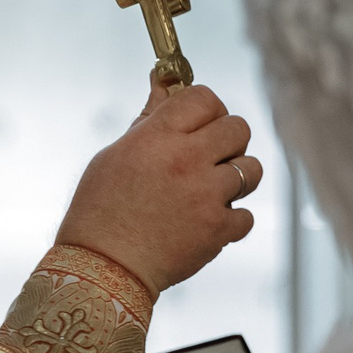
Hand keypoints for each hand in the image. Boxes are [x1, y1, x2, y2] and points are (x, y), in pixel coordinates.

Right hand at [54, 77, 260, 294]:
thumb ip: (149, 121)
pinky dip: (232, 219)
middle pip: (238, 128)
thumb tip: (164, 85)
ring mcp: (206, 196)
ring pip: (251, 169)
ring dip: (238, 176)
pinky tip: (208, 220)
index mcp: (158, 137)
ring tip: (213, 188)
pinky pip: (246, 214)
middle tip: (210, 154)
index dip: (206, 106)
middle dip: (227, 138)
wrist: (103, 267)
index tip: (199, 120)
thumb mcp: (115, 155)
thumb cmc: (101, 209)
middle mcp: (187, 161)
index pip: (204, 97)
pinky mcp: (217, 230)